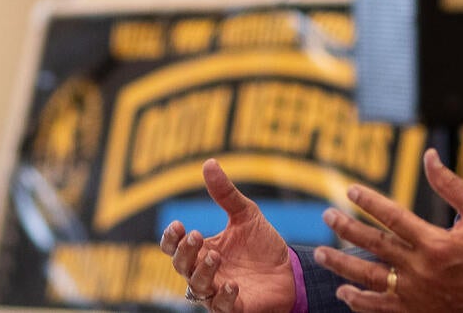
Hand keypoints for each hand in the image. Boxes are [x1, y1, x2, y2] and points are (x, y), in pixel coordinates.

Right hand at [159, 159, 295, 311]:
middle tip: (197, 236)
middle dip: (185, 252)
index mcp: (203, 250)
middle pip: (181, 266)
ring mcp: (218, 292)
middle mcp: (205, 272)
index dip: (170, 238)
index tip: (178, 225)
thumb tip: (209, 163)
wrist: (292, 271)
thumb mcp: (246, 214)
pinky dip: (224, 297)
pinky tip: (232, 284)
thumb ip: (225, 193)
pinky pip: (221, 307)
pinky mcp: (235, 307)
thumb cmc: (263, 245)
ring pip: (197, 288)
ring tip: (215, 257)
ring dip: (202, 272)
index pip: (174, 247)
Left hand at [314, 148, 462, 311]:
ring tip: (320, 253)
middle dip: (346, 229)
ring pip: (369, 278)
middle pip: (373, 246)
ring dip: (342, 265)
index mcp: (435, 242)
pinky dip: (359, 303)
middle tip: (327, 216)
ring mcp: (416, 295)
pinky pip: (380, 309)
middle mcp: (421, 269)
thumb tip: (428, 156)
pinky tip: (343, 293)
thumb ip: (451, 184)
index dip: (369, 202)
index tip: (350, 190)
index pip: (392, 217)